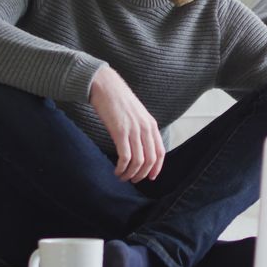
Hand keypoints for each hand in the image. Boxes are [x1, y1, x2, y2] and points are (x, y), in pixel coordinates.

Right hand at [89, 66, 164, 182]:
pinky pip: (125, 157)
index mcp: (152, 125)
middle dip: (142, 174)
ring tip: (122, 177)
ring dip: (130, 174)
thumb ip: (141, 129)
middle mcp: (145, 128)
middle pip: (150, 160)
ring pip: (138, 161)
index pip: (161, 152)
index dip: (157, 168)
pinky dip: (122, 168)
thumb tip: (141, 147)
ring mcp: (134, 130)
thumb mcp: (137, 114)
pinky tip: (116, 170)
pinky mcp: (120, 131)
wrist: (105, 85)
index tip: (150, 177)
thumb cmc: (118, 100)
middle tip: (132, 180)